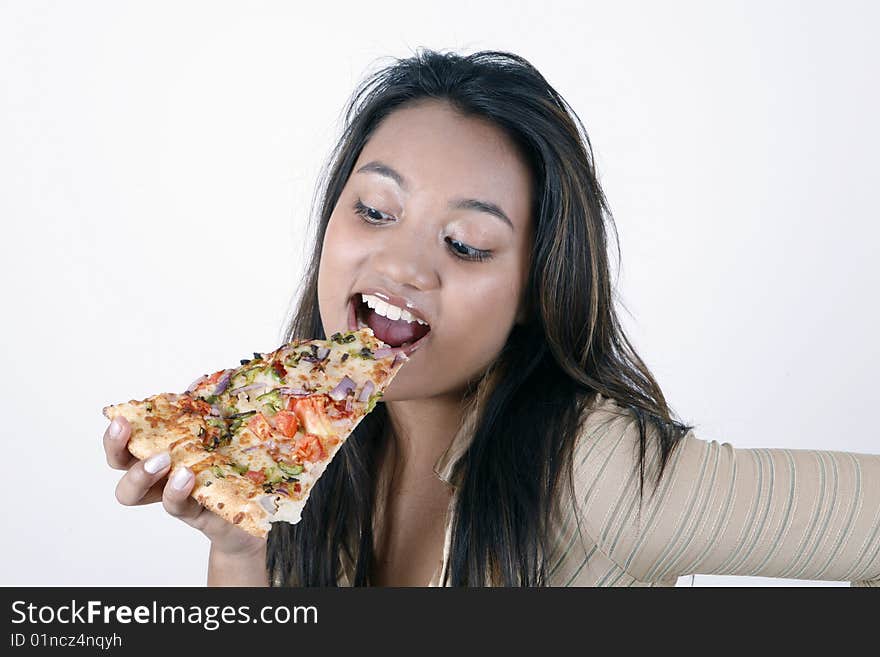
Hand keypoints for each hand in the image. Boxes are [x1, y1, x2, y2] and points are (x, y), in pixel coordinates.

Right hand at [103, 415, 265, 558]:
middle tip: (137, 434)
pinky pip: (175, 506)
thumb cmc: (237, 458)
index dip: (115, 434)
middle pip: (118, 467)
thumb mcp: (224, 425)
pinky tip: (188, 478)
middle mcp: (159, 473)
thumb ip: (207, 407)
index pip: (125, 442)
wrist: (263, 499)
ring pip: (135, 494)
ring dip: (140, 475)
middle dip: (118, 450)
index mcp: (162, 447)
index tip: (121, 419)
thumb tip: (201, 381)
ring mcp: (172, 494)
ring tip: (165, 461)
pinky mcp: (194, 512)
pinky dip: (176, 492)